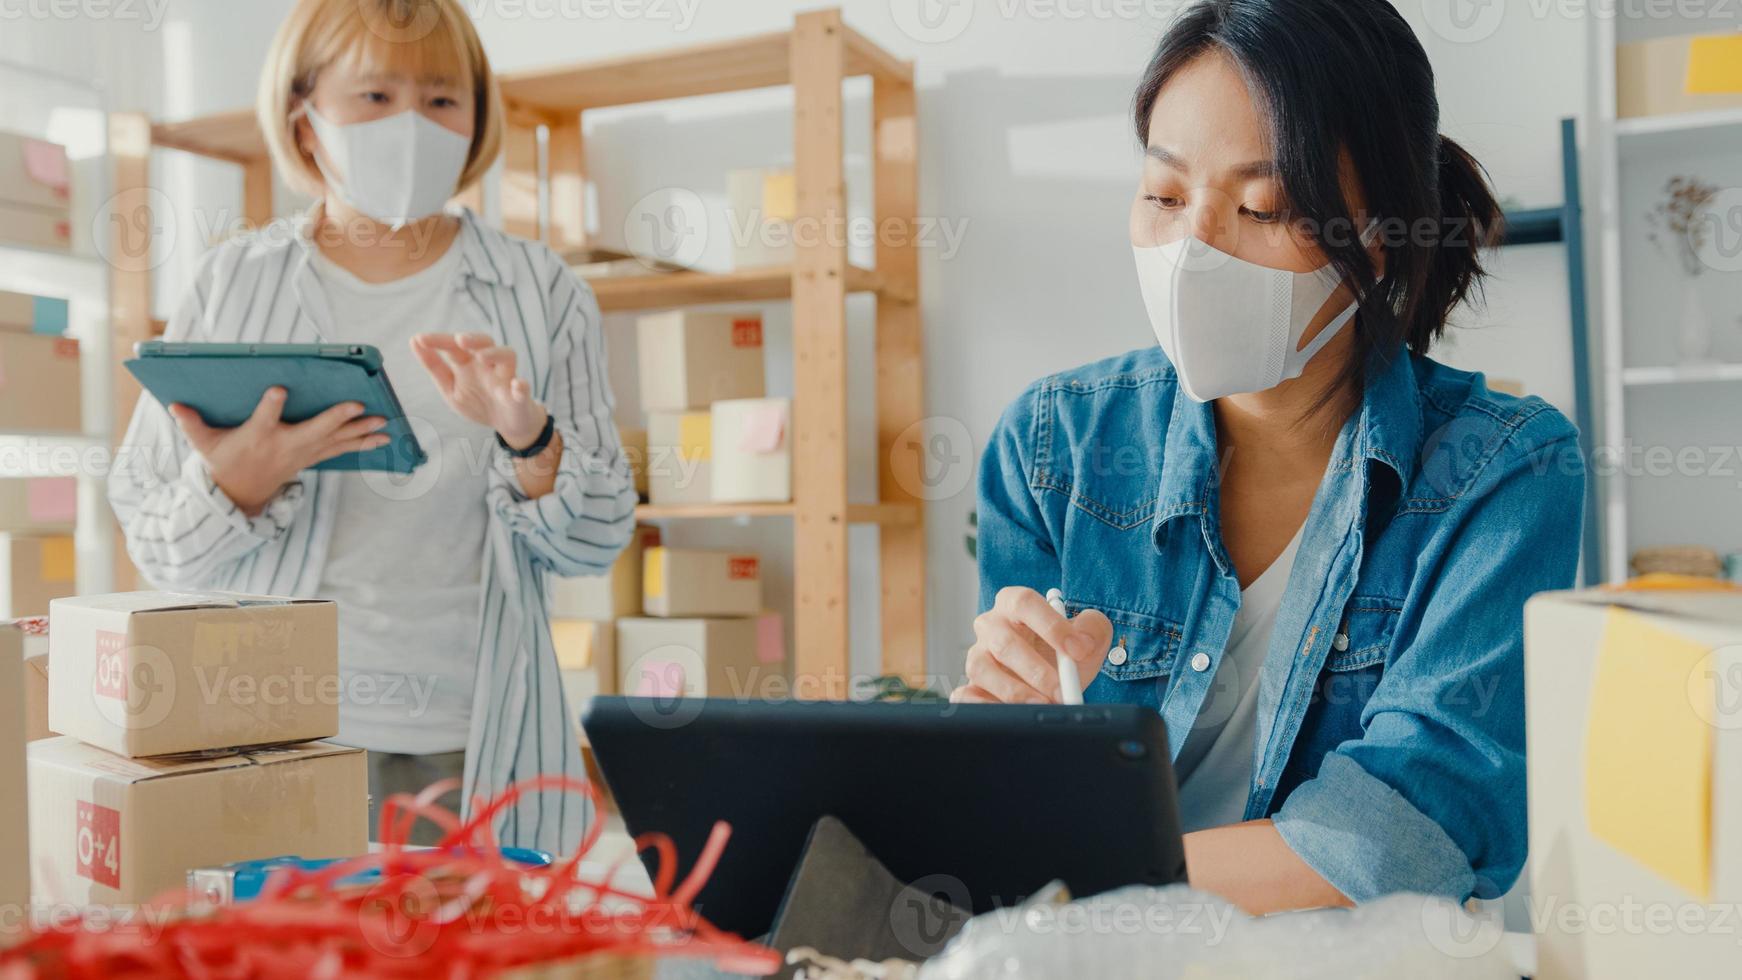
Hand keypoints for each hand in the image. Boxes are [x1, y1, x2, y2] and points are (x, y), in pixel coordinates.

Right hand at [168, 388, 388, 515]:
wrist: (239, 495)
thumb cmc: (222, 462)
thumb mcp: (203, 444)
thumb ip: (191, 423)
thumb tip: (173, 404)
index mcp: (258, 436)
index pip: (264, 418)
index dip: (270, 405)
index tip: (278, 390)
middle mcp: (285, 445)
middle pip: (314, 430)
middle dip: (338, 419)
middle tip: (361, 407)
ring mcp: (302, 453)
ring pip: (335, 441)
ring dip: (362, 433)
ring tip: (386, 424)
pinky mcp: (313, 457)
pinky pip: (342, 449)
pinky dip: (363, 443)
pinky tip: (384, 437)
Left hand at [411, 332, 548, 449]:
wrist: (508, 425)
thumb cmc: (479, 403)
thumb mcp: (450, 388)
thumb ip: (434, 367)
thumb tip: (414, 341)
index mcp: (469, 363)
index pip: (454, 346)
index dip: (438, 340)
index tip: (419, 339)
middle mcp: (488, 365)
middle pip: (484, 342)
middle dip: (473, 338)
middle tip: (459, 340)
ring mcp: (506, 378)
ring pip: (507, 356)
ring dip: (496, 354)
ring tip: (483, 357)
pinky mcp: (520, 396)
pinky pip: (523, 388)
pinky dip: (521, 386)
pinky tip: (517, 385)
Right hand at [953, 586, 1113, 703]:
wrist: (1058, 677)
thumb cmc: (1066, 650)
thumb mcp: (1089, 633)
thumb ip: (1093, 628)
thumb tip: (1082, 644)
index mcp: (1015, 603)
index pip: (1024, 603)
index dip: (1050, 625)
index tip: (1077, 649)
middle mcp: (990, 626)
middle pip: (1004, 642)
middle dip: (1036, 670)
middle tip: (1062, 691)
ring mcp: (977, 655)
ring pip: (981, 669)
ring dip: (1014, 691)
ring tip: (1041, 706)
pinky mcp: (971, 684)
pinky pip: (965, 694)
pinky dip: (984, 706)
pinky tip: (1011, 715)